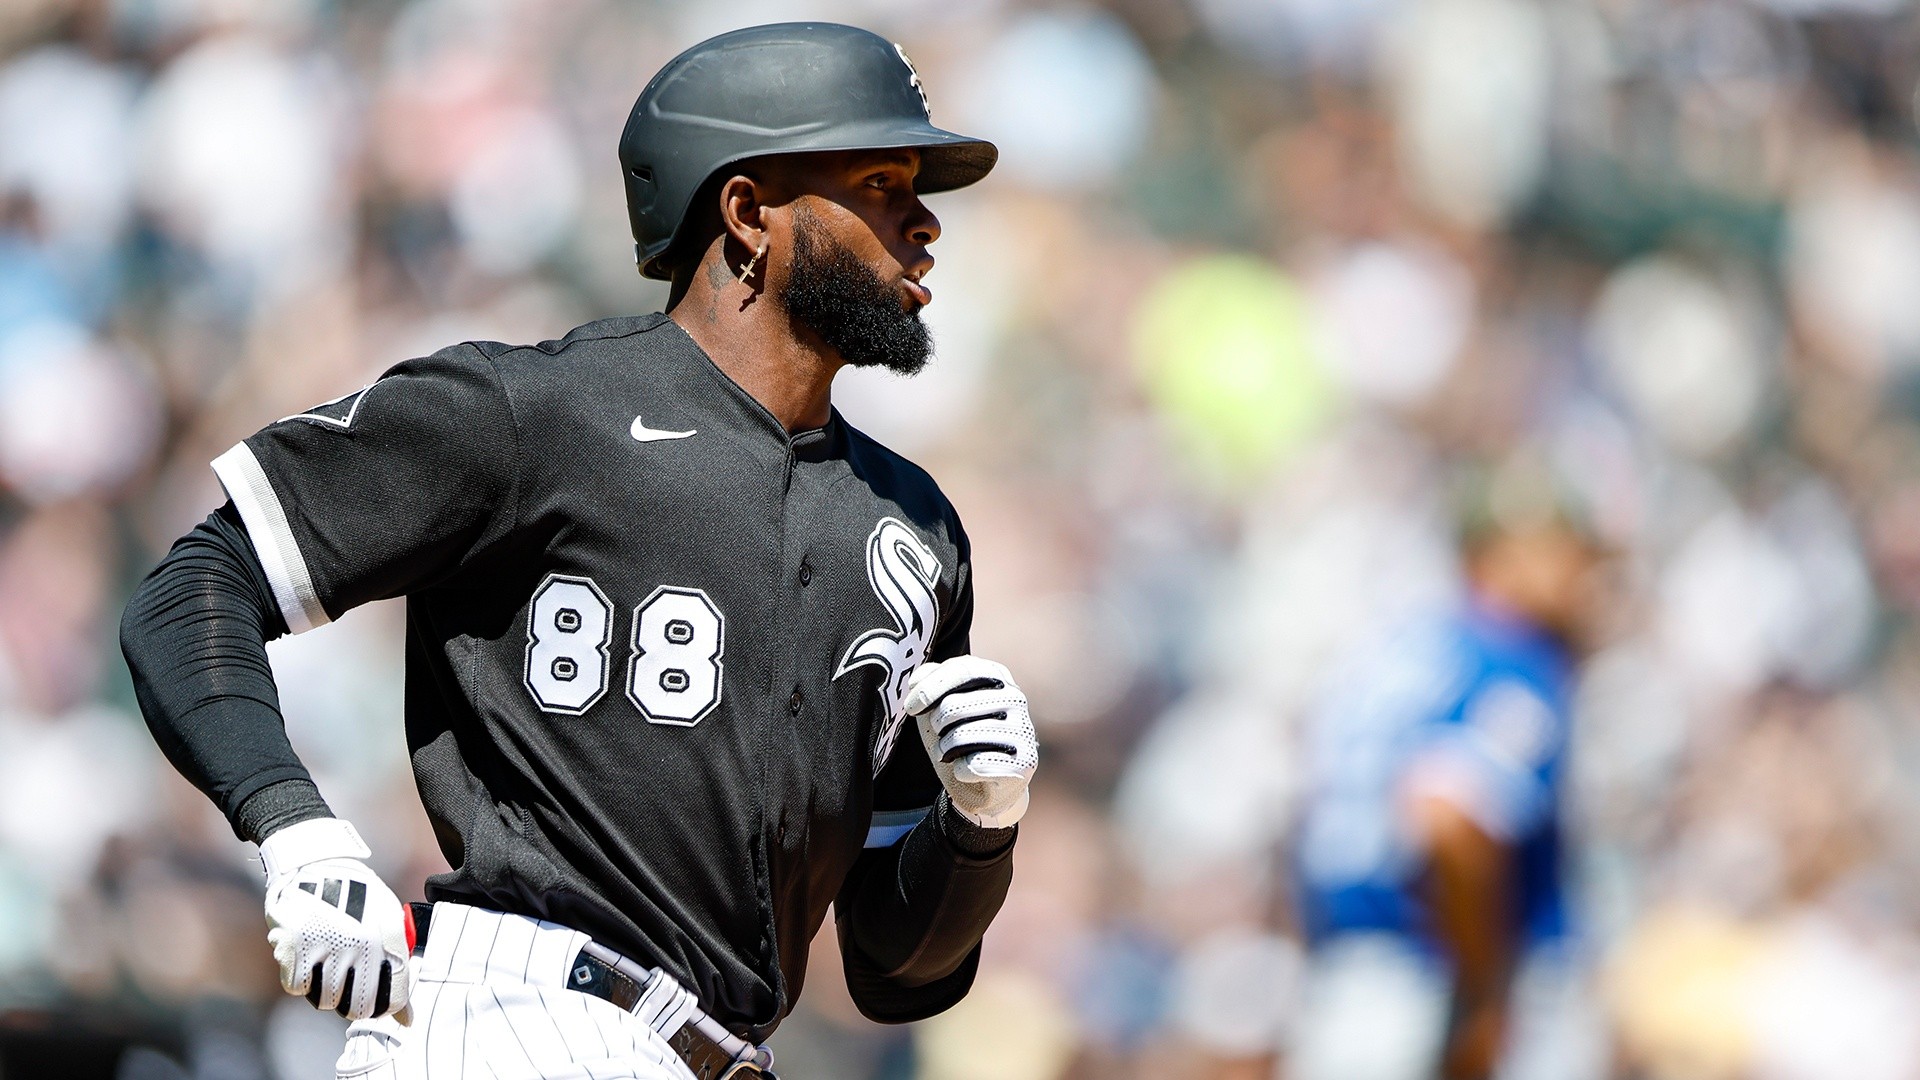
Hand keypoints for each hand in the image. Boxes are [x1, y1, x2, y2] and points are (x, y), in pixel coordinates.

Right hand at [259, 818, 412, 1019]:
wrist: (315, 862)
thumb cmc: (357, 894)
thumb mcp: (387, 917)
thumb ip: (398, 963)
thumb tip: (406, 1016)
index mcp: (385, 937)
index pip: (394, 996)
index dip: (391, 1010)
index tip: (386, 1009)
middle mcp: (357, 945)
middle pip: (357, 1008)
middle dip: (357, 1007)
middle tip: (353, 995)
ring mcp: (324, 947)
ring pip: (326, 1001)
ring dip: (328, 993)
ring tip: (330, 970)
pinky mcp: (293, 947)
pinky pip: (298, 987)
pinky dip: (302, 981)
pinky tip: (309, 961)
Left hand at [903, 656, 1037, 828]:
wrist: (987, 784)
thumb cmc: (961, 735)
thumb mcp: (941, 703)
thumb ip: (931, 681)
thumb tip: (916, 680)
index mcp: (996, 676)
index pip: (962, 670)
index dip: (930, 688)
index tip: (911, 708)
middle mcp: (1014, 698)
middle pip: (953, 706)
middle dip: (936, 725)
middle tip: (941, 735)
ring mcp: (1021, 729)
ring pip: (961, 736)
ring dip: (944, 750)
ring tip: (950, 754)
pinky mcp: (1023, 761)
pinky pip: (974, 765)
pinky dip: (961, 771)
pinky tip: (969, 771)